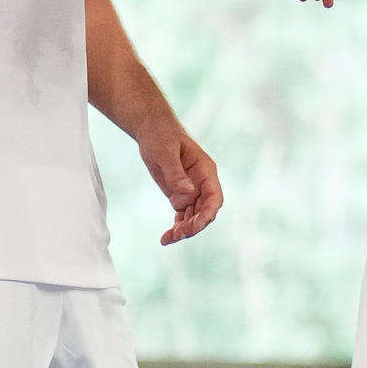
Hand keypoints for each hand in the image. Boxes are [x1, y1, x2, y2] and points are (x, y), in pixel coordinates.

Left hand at [139, 125, 222, 244]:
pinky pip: (182, 215)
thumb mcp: (165, 152)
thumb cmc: (160, 135)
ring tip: (167, 240)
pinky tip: (165, 238)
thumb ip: (176, 174)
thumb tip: (187, 195)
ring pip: (194, 216)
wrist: (152, 128)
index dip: (208, 214)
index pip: (214, 198)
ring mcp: (191, 190)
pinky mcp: (179, 194)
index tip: (194, 226)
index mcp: (206, 171)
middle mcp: (202, 183)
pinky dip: (176, 226)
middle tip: (176, 236)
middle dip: (194, 225)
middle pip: (205, 211)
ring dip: (184, 229)